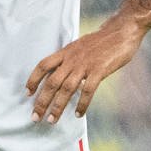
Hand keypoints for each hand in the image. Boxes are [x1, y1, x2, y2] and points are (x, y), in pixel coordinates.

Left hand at [25, 16, 145, 123]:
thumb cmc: (102, 40)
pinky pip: (88, 90)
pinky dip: (82, 104)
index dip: (33, 79)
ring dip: (58, 106)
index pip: (43, 66)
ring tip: (52, 120)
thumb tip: (64, 75)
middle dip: (42, 101)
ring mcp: (85, 65)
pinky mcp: (99, 70)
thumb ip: (71, 59)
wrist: (122, 31)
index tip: (28, 93)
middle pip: (52, 82)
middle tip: (36, 116)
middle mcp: (72, 59)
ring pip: (66, 89)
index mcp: (66, 52)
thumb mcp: (80, 46)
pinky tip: (78, 114)